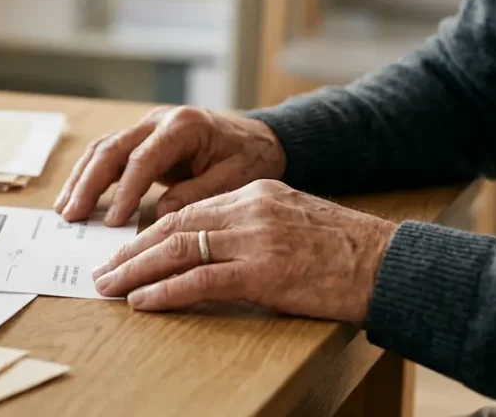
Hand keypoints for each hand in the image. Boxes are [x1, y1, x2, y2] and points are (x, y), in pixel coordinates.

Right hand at [55, 106, 286, 225]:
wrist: (260, 140)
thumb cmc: (251, 159)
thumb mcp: (235, 179)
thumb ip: (197, 194)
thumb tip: (160, 214)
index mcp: (183, 126)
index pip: (143, 159)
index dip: (125, 191)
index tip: (112, 221)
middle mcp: (159, 120)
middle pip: (111, 149)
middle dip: (88, 184)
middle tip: (71, 215)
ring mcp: (147, 127)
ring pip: (102, 149)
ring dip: (81, 180)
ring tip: (65, 210)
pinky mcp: (141, 139)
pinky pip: (108, 155)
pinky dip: (90, 176)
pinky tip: (77, 198)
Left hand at [92, 181, 397, 323]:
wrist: (392, 265)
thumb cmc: (347, 251)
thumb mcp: (292, 221)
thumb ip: (251, 226)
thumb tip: (208, 249)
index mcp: (254, 193)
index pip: (186, 210)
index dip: (149, 232)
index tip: (123, 249)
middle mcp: (249, 210)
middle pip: (172, 226)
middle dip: (131, 251)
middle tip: (103, 270)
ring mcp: (255, 239)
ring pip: (177, 250)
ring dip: (136, 271)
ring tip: (109, 287)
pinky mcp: (263, 272)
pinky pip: (199, 281)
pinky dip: (165, 292)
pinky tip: (142, 301)